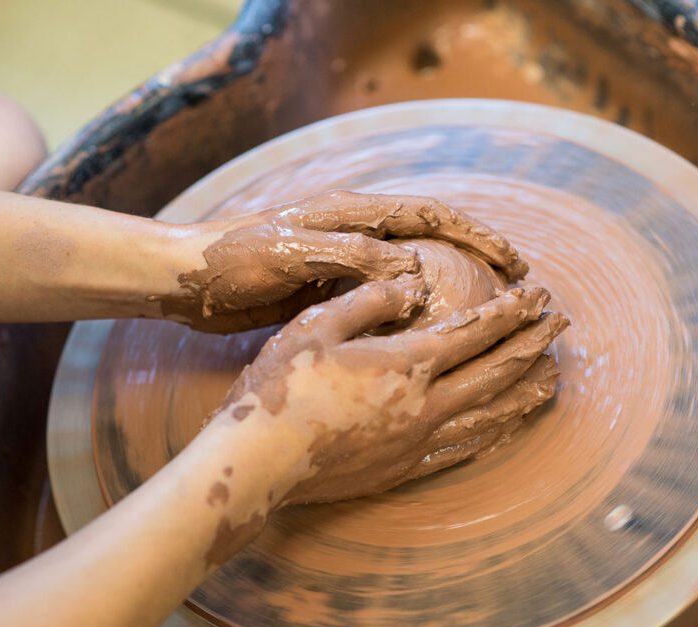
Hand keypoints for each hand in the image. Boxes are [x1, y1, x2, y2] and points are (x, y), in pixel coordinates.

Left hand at [153, 190, 528, 332]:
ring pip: (413, 274)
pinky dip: (413, 316)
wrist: (183, 279)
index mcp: (352, 215)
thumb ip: (350, 256)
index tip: (513, 262)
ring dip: (450, 291)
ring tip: (484, 317)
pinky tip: (428, 340)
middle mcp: (356, 234)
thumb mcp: (292, 253)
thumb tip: (413, 270)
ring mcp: (344, 263)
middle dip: (475, 260)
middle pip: (432, 242)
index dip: (475, 236)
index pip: (430, 217)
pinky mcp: (330, 292)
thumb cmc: (232, 259)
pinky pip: (386, 301)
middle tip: (515, 290)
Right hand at [209, 273, 567, 504]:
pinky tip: (507, 429)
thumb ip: (370, 301)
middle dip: (531, 344)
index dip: (510, 311)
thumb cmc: (281, 387)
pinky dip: (494, 434)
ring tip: (553, 378)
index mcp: (406, 362)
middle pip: (495, 371)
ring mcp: (417, 440)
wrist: (259, 462)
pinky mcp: (403, 468)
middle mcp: (424, 404)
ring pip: (489, 414)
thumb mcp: (319, 326)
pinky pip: (464, 449)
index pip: (474, 331)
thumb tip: (413, 286)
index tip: (538, 294)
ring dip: (524, 392)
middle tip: (560, 324)